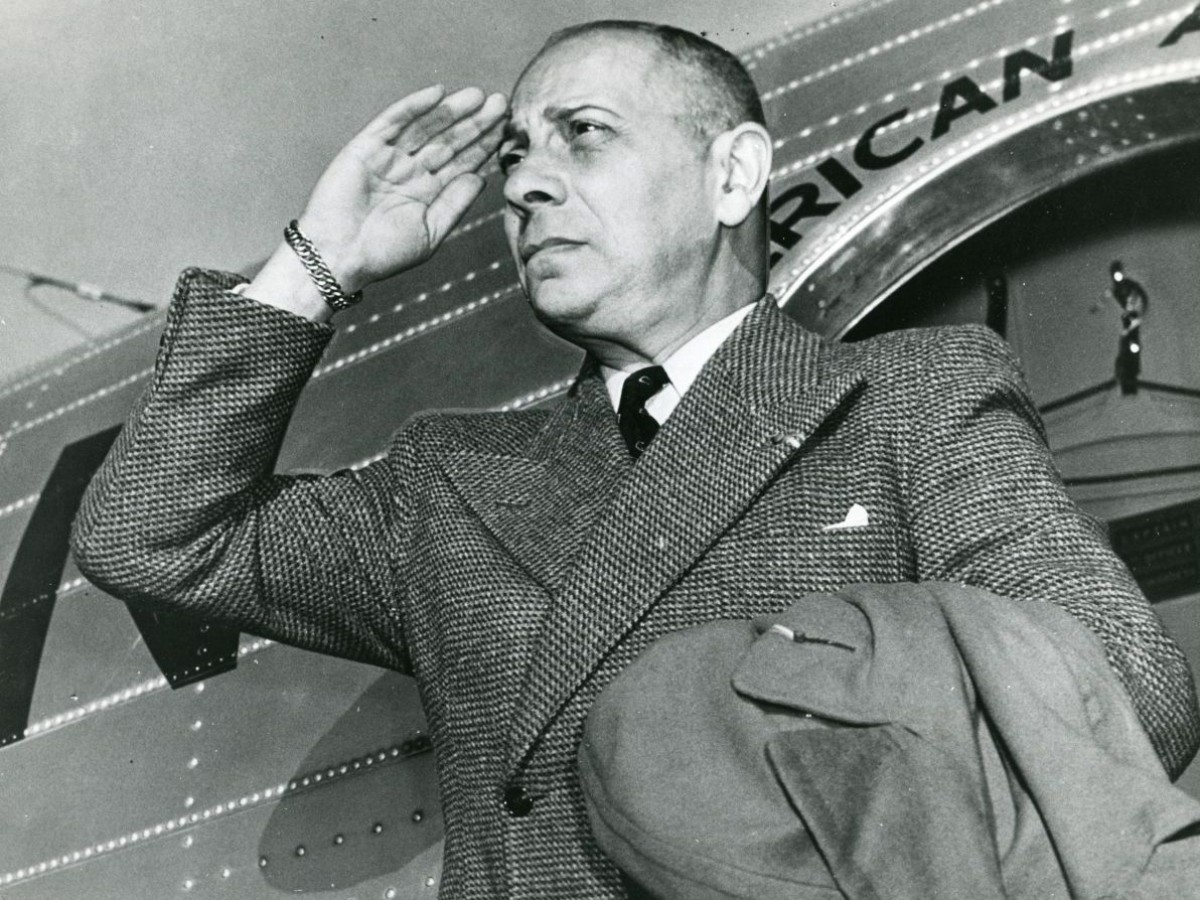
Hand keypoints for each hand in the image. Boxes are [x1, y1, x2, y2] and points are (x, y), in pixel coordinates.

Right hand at [298, 85, 507, 293]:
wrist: (340, 256)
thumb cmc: (383, 253)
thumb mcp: (430, 231)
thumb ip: (455, 203)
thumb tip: (481, 178)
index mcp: (428, 192)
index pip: (462, 163)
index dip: (484, 145)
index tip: (506, 129)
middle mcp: (411, 171)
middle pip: (449, 141)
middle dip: (475, 123)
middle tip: (501, 104)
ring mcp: (389, 157)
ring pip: (426, 127)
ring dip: (451, 110)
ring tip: (478, 97)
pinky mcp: (366, 147)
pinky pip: (393, 121)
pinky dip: (414, 106)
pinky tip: (438, 94)